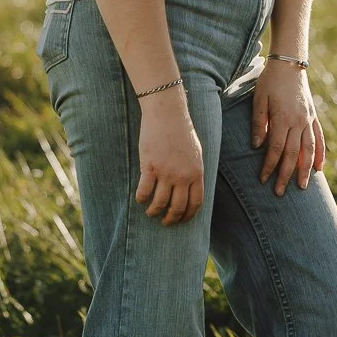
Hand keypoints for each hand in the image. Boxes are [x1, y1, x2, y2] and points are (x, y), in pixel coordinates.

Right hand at [135, 93, 203, 225]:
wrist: (167, 114)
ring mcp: (166, 172)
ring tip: (150, 213)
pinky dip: (141, 199)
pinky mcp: (150, 166)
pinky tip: (140, 200)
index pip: (195, 203)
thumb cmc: (181, 131)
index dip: (187, 216)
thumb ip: (193, 171)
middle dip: (171, 219)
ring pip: (160, 203)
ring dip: (154, 212)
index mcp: (196, 173)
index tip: (181, 220)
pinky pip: (144, 190)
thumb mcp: (195, 153)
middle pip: (177, 207)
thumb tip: (190, 188)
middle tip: (165, 222)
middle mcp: (182, 176)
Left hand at [251, 64, 324, 192]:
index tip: (263, 180)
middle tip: (280, 193)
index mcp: (283, 118)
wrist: (289, 63)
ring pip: (308, 149)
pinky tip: (320, 168)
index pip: (276, 148)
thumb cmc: (269, 81)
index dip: (269, 165)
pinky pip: (319, 138)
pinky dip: (320, 154)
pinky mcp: (313, 116)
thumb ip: (258, 122)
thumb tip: (257, 146)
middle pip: (292, 153)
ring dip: (306, 170)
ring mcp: (308, 120)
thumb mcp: (259, 99)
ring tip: (303, 187)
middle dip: (285, 174)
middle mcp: (298, 121)